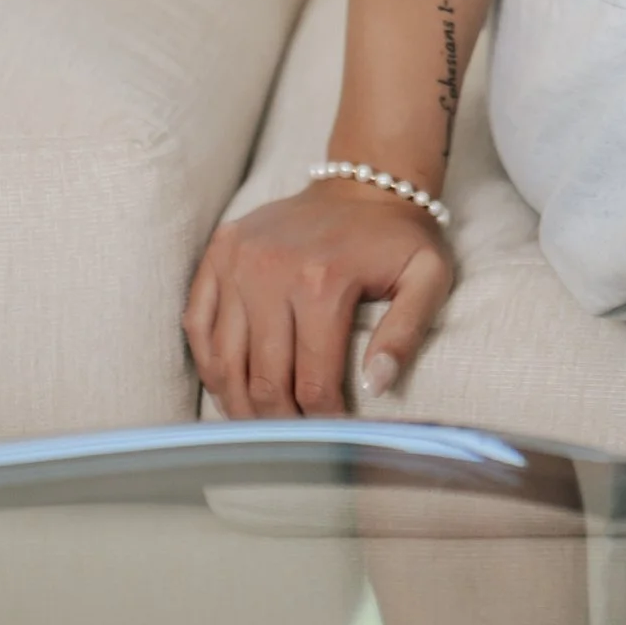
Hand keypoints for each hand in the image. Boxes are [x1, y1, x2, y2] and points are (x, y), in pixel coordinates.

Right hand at [184, 181, 454, 420]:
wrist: (364, 181)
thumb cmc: (397, 238)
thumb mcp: (427, 277)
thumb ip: (407, 333)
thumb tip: (377, 385)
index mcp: (322, 281)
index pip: (313, 381)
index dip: (322, 422)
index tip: (332, 438)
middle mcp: (271, 270)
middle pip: (264, 379)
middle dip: (279, 423)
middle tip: (293, 443)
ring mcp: (238, 260)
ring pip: (224, 360)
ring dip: (238, 403)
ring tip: (259, 425)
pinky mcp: (219, 252)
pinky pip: (198, 323)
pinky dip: (208, 362)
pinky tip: (227, 385)